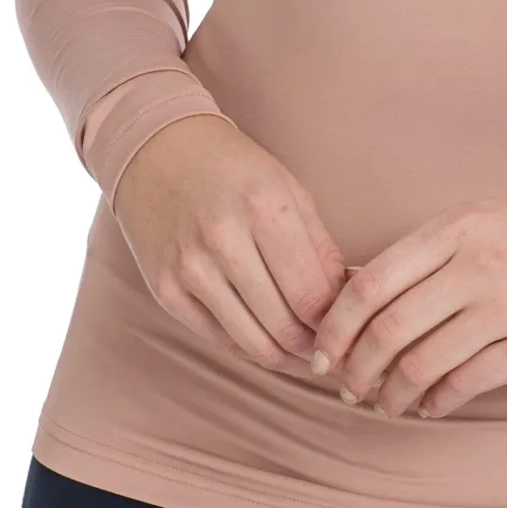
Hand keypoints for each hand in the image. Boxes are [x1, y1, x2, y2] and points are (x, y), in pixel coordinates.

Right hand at [112, 114, 349, 374]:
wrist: (157, 150)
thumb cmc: (233, 167)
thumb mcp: (287, 187)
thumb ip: (320, 245)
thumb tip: (345, 300)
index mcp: (264, 207)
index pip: (313, 294)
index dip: (338, 321)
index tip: (349, 326)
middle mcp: (224, 240)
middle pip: (284, 325)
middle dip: (315, 346)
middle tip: (332, 349)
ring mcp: (189, 269)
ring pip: (252, 342)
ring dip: (285, 357)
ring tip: (305, 353)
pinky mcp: (165, 290)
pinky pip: (217, 338)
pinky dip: (248, 347)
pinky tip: (267, 341)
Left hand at [309, 192, 506, 420]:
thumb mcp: (479, 220)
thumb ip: (425, 254)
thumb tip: (355, 294)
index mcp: (454, 226)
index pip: (371, 281)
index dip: (336, 325)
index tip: (322, 351)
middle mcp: (476, 263)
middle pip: (388, 329)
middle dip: (356, 369)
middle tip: (348, 387)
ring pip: (421, 364)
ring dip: (391, 394)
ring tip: (386, 403)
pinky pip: (465, 384)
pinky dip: (435, 402)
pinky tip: (429, 405)